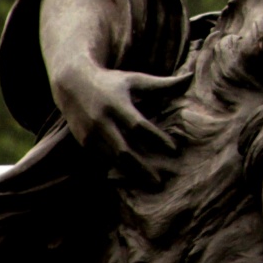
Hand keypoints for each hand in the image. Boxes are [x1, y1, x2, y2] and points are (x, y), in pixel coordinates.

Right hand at [49, 57, 189, 187]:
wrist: (72, 83)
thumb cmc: (111, 82)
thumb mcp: (135, 80)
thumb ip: (162, 84)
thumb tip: (190, 77)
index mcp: (117, 105)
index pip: (138, 126)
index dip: (156, 139)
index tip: (174, 150)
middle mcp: (101, 121)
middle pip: (123, 150)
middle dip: (142, 167)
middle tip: (160, 182)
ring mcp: (90, 134)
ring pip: (112, 159)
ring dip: (130, 173)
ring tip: (149, 184)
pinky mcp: (83, 142)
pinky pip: (102, 161)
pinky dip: (117, 171)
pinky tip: (131, 180)